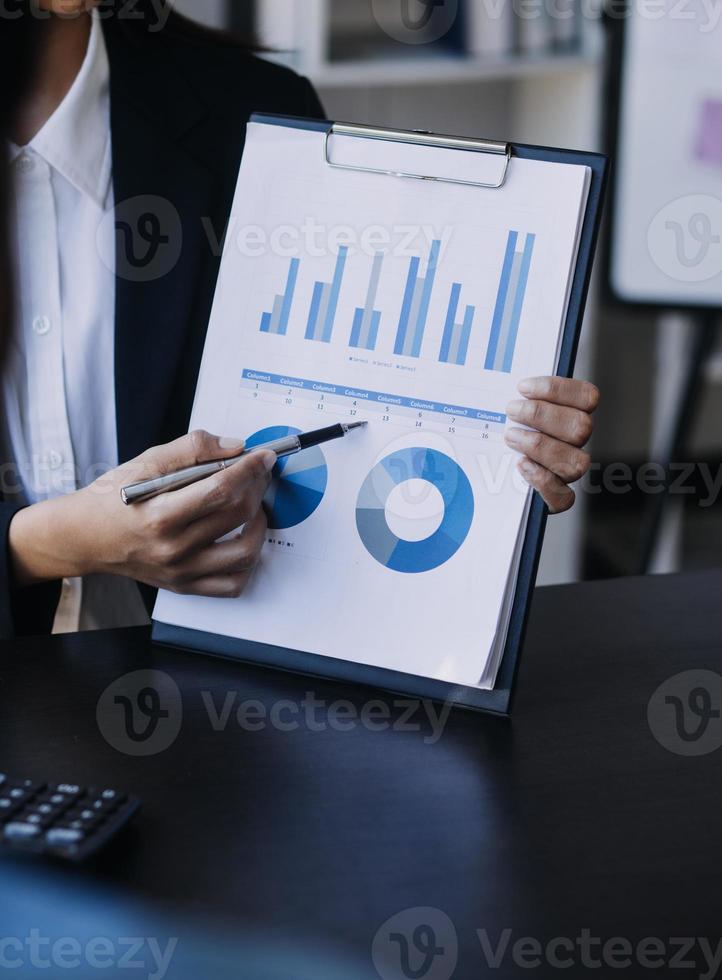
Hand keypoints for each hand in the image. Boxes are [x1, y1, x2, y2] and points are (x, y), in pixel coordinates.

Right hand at [9, 431, 276, 597]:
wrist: (86, 537)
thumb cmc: (114, 498)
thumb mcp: (145, 462)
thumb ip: (190, 449)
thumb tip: (234, 447)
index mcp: (160, 515)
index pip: (221, 489)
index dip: (250, 469)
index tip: (264, 456)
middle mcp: (173, 548)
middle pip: (237, 515)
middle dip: (257, 487)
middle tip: (259, 472)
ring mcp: (181, 571)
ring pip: (244, 552)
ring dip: (260, 524)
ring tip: (254, 505)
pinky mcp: (185, 585)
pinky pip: (232, 584)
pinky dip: (248, 562)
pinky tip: (243, 537)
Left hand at [504, 377, 599, 513]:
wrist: (484, 475)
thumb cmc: (496, 433)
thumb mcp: (502, 410)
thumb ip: (512, 397)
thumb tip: (497, 382)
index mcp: (571, 415)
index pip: (586, 397)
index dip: (558, 390)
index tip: (522, 387)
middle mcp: (575, 444)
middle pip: (582, 427)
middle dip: (543, 415)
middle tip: (512, 410)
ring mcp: (567, 472)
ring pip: (577, 461)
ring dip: (541, 446)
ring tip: (511, 437)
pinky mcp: (556, 498)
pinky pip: (564, 497)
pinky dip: (543, 481)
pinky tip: (522, 466)